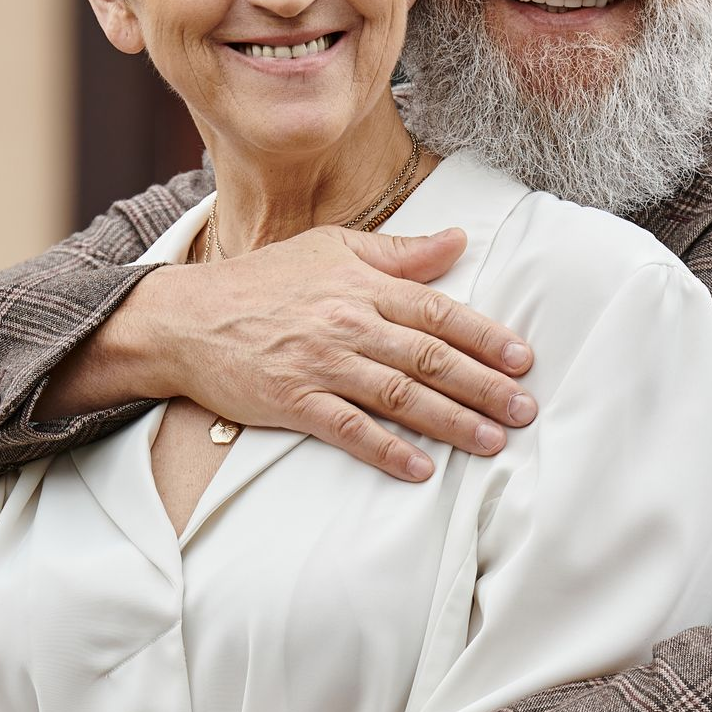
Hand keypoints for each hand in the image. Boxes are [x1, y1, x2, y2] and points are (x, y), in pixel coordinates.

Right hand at [131, 224, 536, 480]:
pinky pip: (349, 430)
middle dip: (484, 386)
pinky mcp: (293, 401)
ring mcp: (321, 364)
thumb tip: (459, 241)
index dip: (484, 336)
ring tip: (492, 441)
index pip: (437, 311)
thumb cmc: (262, 282)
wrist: (187, 318)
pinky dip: (387, 451)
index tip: (522, 358)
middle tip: (525, 409)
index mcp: (362, 285)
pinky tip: (420, 470)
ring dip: (451, 422)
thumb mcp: (330, 249)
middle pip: (429, 358)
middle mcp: (348, 324)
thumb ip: (398, 252)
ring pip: (400, 396)